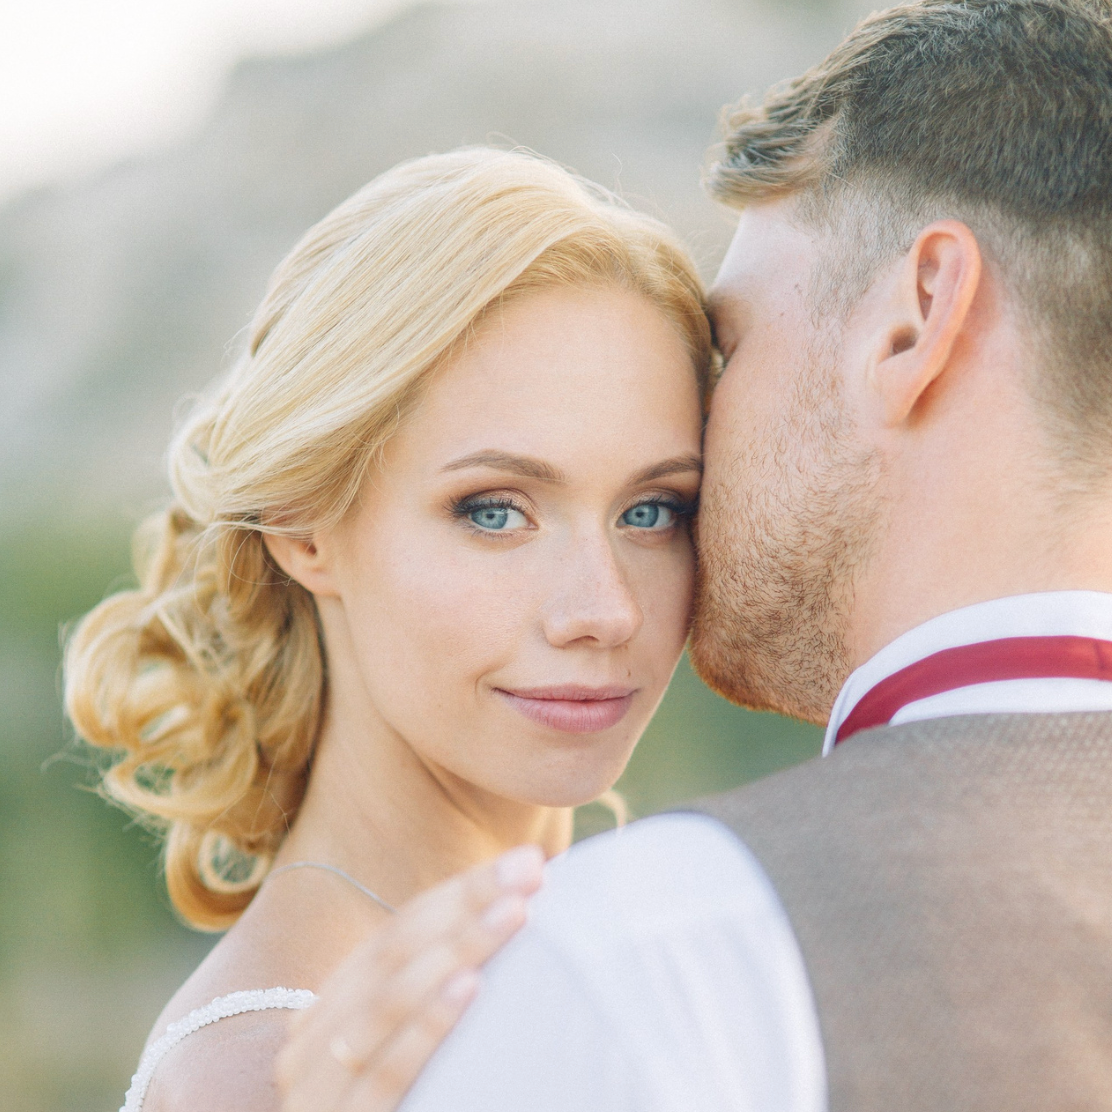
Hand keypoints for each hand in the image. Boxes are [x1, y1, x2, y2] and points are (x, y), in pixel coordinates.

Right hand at [275, 845, 544, 1111]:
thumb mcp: (412, 1059)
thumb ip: (439, 997)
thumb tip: (517, 921)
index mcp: (327, 1017)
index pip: (395, 935)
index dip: (459, 893)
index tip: (527, 862)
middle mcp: (310, 1047)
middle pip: (393, 954)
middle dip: (466, 905)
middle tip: (531, 870)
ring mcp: (316, 1093)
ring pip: (386, 1000)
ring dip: (457, 947)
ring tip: (516, 911)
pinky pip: (384, 1074)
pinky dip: (427, 1024)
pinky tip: (470, 986)